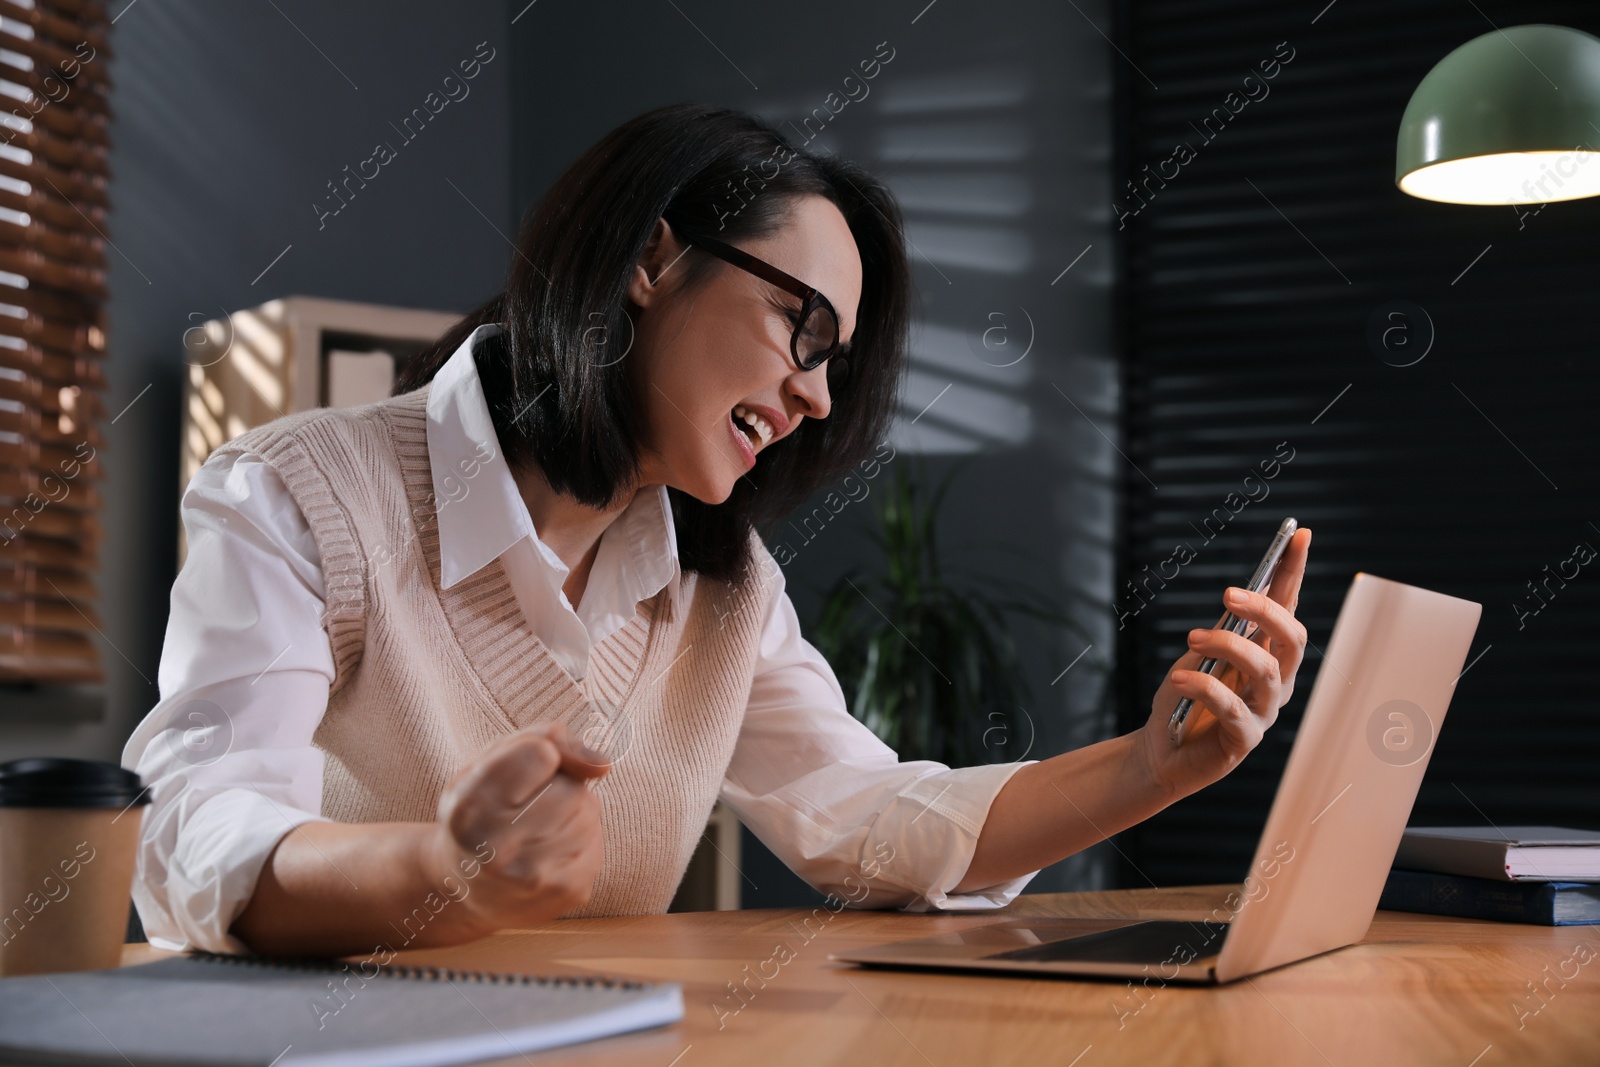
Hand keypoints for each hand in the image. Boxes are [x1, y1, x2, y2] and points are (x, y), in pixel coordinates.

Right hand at [424, 722, 610, 935]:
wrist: (464, 890)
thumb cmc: (481, 811)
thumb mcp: (489, 763)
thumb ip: (542, 739)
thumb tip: (602, 764)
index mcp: (469, 808)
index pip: (541, 752)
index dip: (539, 756)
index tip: (519, 777)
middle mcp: (496, 849)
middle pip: (572, 787)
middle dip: (558, 787)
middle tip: (526, 809)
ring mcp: (534, 878)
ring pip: (589, 812)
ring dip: (574, 813)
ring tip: (537, 831)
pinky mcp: (567, 894)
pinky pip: (598, 842)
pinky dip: (582, 840)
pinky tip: (550, 854)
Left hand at [1138, 527, 1311, 797]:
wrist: (1158, 749)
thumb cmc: (1183, 697)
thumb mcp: (1200, 653)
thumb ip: (1223, 630)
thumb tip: (1241, 600)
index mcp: (1266, 655)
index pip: (1288, 608)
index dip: (1295, 572)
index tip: (1300, 534)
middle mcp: (1274, 683)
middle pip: (1292, 639)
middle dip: (1265, 611)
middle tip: (1228, 595)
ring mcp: (1263, 713)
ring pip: (1265, 670)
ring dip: (1227, 646)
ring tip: (1193, 639)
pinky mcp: (1243, 741)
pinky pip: (1233, 708)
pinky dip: (1204, 687)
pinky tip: (1180, 678)